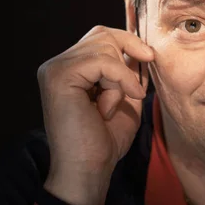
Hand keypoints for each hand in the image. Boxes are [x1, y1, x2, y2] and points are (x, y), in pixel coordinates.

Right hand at [37, 26, 153, 204]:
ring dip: (119, 78)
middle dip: (125, 61)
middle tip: (130, 92)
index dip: (128, 42)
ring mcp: (55, 69)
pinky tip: (110, 107)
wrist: (89, 169)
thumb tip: (142, 48)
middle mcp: (57, 64)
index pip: (101, 35)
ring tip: (110, 106)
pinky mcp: (59, 77)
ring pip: (104, 48)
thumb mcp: (124, 97)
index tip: (149, 57)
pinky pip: (102, 62)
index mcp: (70, 68)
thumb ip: (129, 72)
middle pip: (103, 35)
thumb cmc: (105, 139)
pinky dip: (118, 82)